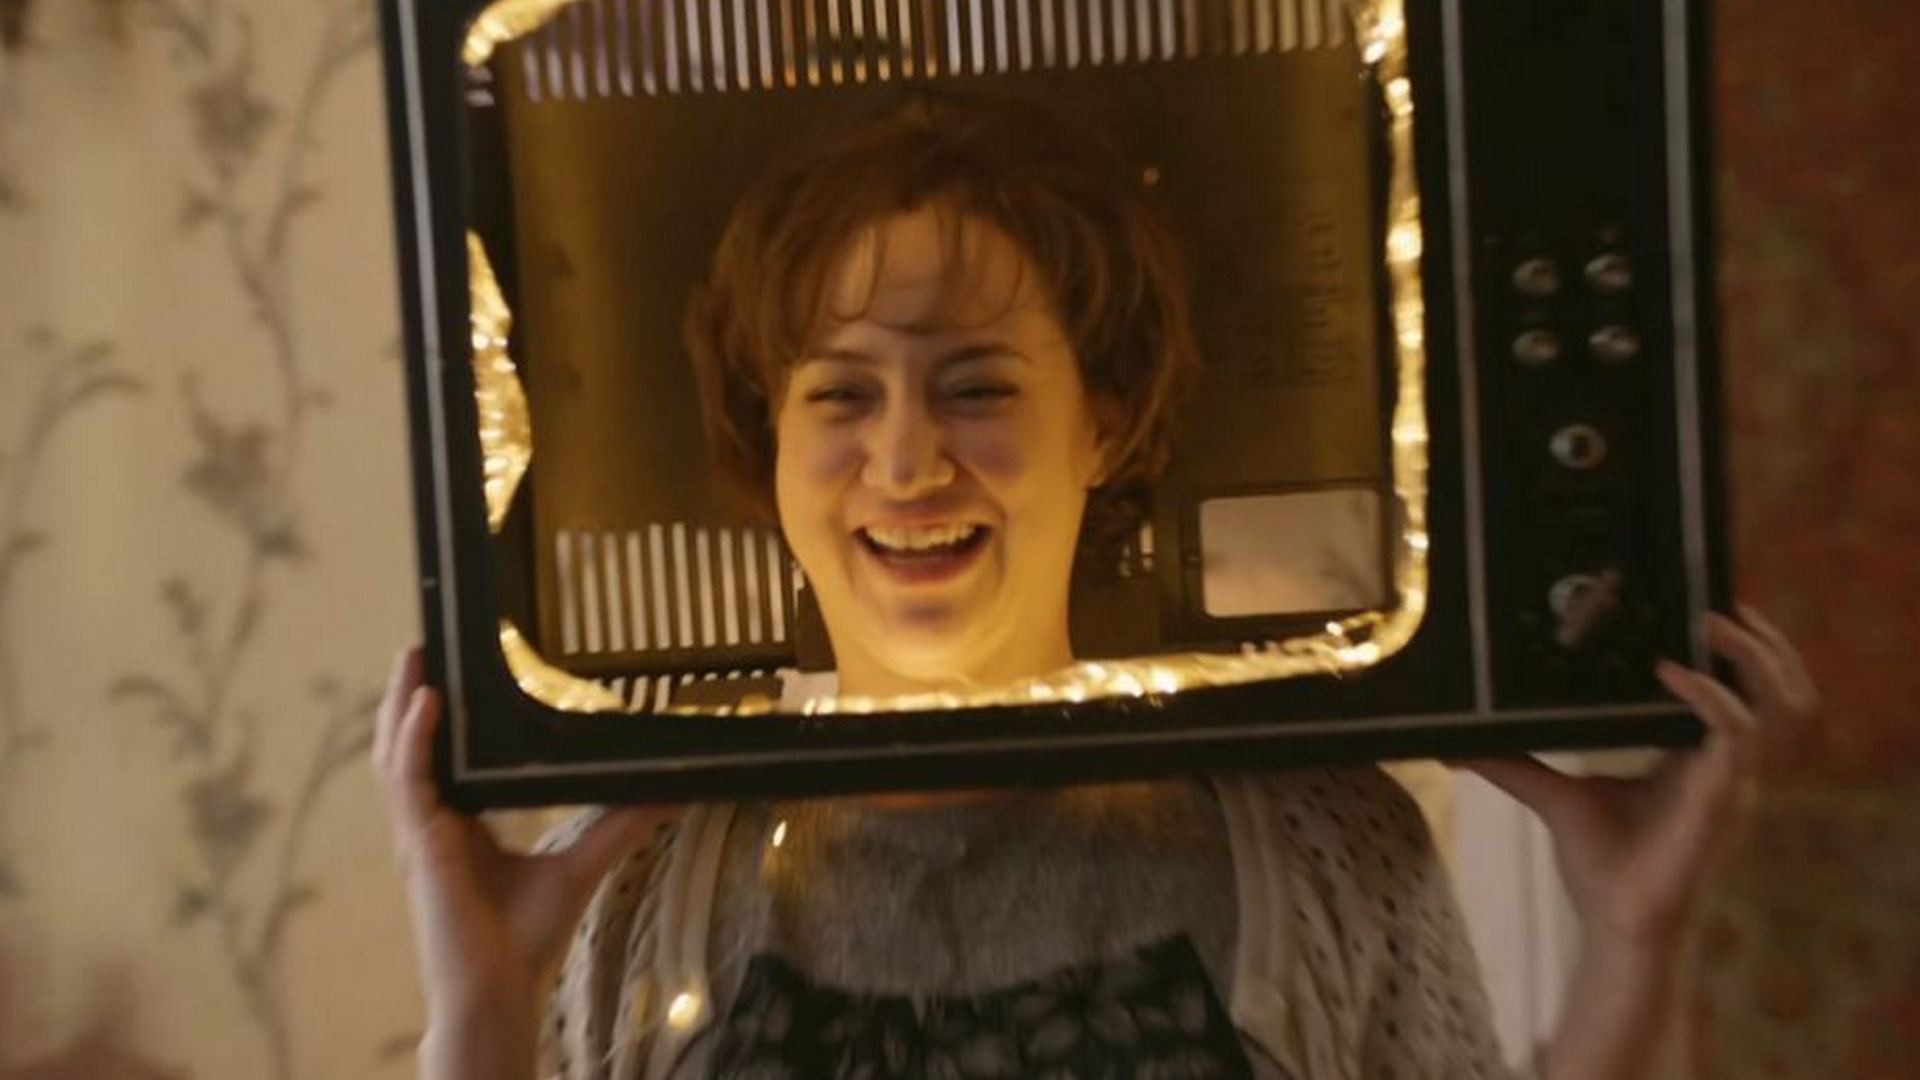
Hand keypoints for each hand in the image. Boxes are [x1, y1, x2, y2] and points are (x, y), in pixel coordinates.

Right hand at [372, 647, 678, 1073]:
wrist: (501, 989)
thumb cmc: (528, 938)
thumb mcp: (584, 861)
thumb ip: (621, 823)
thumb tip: (669, 793)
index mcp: (459, 826)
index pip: (442, 758)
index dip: (438, 717)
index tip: (450, 671)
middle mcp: (432, 825)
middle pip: (409, 748)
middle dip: (408, 696)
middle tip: (422, 646)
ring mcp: (421, 836)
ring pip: (398, 757)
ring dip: (401, 705)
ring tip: (414, 658)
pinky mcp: (422, 847)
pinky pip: (411, 783)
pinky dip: (417, 740)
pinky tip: (427, 704)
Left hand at [1461, 604, 1819, 949]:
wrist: (1616, 926)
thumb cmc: (1602, 867)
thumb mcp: (1556, 796)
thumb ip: (1516, 763)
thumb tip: (1456, 745)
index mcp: (1703, 757)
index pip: (1745, 691)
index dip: (1740, 648)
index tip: (1709, 601)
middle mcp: (1729, 765)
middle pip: (1788, 691)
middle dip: (1768, 643)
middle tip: (1723, 601)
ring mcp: (1734, 783)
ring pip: (1786, 707)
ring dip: (1757, 658)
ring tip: (1713, 619)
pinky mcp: (1722, 800)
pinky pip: (1737, 735)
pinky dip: (1709, 696)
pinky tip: (1670, 671)